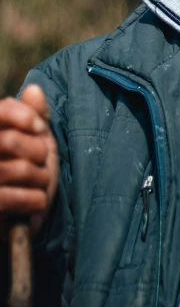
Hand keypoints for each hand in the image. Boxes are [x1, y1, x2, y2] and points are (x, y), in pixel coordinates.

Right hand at [0, 84, 58, 238]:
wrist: (24, 217)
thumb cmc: (29, 174)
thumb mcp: (36, 139)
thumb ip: (33, 114)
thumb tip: (34, 89)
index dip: (21, 115)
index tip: (39, 127)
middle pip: (10, 140)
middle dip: (38, 152)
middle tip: (41, 162)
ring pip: (18, 169)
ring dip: (41, 178)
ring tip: (39, 183)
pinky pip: (9, 198)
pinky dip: (35, 200)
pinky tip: (37, 201)